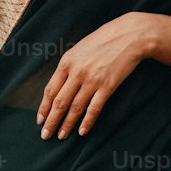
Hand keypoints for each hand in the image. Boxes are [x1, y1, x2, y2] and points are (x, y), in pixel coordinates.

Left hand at [36, 12, 155, 140]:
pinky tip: (82, 131)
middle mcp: (77, 72)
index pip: (51, 90)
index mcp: (67, 61)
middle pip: (60, 102)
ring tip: (61, 136)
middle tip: (46, 135)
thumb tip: (60, 86)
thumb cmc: (105, 39)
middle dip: (51, 121)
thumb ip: (69, 65)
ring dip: (67, 125)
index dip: (44, 107)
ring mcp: (92, 80)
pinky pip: (94, 108)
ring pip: (75, 108)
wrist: (130, 35)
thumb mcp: (80, 48)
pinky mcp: (107, 86)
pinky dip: (87, 122)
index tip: (40, 120)